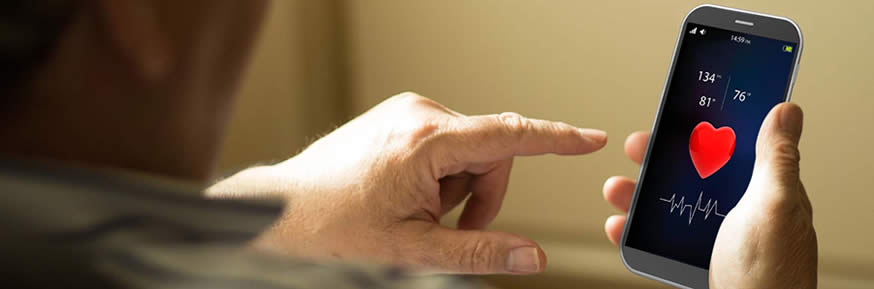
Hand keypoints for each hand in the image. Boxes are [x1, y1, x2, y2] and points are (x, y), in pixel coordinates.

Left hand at [208, 92, 607, 273]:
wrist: (281, 212)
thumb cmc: (333, 229)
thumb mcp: (412, 252)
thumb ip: (479, 253)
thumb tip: (532, 256)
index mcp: (425, 142)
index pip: (508, 135)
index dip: (555, 138)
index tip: (590, 139)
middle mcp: (418, 114)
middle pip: (490, 154)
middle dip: (481, 197)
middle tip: (448, 229)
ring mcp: (406, 112)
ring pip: (468, 153)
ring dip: (457, 189)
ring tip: (417, 213)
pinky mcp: (398, 118)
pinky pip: (444, 146)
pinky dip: (441, 176)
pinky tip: (408, 196)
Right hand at [602, 103, 816, 287]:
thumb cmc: (770, 277)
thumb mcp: (773, 206)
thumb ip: (775, 159)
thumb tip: (785, 111)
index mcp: (767, 193)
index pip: (735, 146)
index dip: (706, 125)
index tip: (678, 112)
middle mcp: (743, 214)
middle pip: (694, 173)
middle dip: (660, 158)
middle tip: (637, 146)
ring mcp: (718, 240)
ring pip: (670, 206)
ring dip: (637, 194)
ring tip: (617, 189)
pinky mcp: (697, 263)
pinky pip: (659, 240)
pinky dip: (634, 232)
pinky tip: (619, 227)